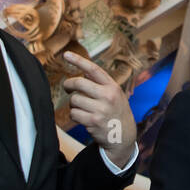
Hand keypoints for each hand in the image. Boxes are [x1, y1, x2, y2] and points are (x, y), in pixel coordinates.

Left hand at [62, 52, 136, 166]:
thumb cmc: (116, 112)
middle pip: (79, 83)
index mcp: (112, 86)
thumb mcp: (115, 94)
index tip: (66, 54)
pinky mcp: (93, 122)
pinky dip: (75, 115)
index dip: (78, 60)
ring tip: (82, 108)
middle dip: (68, 85)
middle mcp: (108, 96)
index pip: (93, 69)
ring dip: (73, 104)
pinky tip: (83, 118)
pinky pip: (74, 114)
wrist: (123, 135)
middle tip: (68, 88)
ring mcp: (100, 109)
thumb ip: (101, 83)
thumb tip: (84, 72)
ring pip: (74, 100)